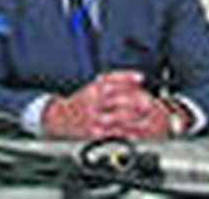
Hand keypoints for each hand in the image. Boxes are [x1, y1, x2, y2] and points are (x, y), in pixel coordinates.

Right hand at [44, 72, 168, 138]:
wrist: (59, 118)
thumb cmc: (80, 102)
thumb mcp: (92, 87)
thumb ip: (112, 82)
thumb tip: (136, 79)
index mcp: (93, 88)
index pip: (112, 79)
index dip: (127, 77)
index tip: (141, 78)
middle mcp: (93, 102)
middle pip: (118, 98)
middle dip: (136, 100)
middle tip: (149, 101)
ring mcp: (95, 118)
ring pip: (119, 116)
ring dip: (136, 117)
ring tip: (148, 116)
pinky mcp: (95, 133)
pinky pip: (116, 132)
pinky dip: (129, 131)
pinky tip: (138, 130)